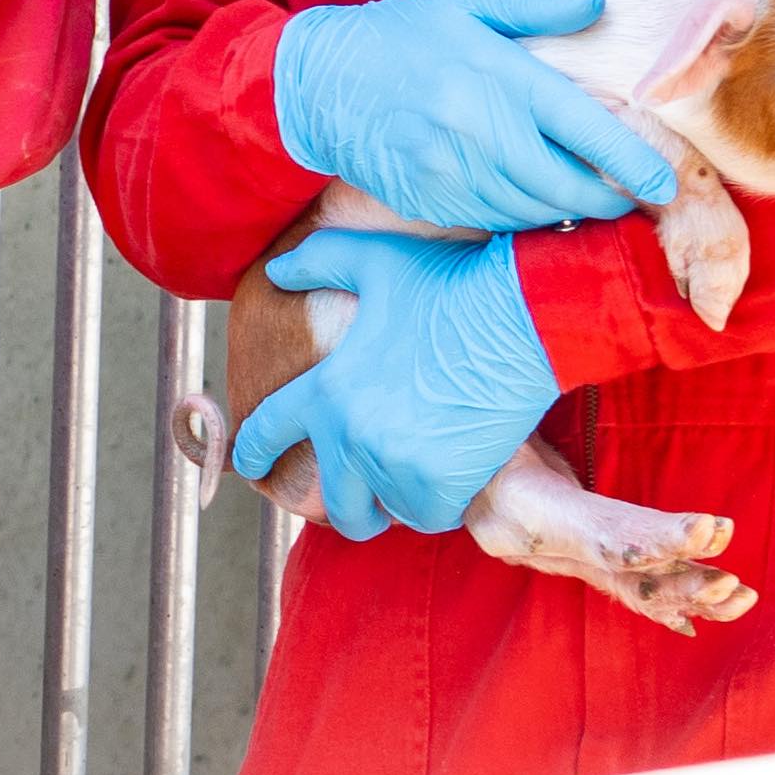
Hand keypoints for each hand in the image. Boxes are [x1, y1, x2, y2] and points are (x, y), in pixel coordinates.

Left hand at [233, 227, 558, 541]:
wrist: (521, 319)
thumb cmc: (451, 286)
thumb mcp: (374, 259)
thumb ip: (317, 261)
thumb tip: (275, 272)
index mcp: (327, 390)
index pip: (268, 432)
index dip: (254, 452)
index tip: (252, 467)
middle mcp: (351, 436)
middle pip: (335, 501)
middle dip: (347, 508)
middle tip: (363, 507)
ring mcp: (396, 466)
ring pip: (389, 509)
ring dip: (400, 499)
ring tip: (419, 478)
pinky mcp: (442, 486)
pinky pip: (430, 515)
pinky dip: (440, 504)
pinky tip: (454, 477)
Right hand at [272, 0, 677, 233]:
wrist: (317, 82)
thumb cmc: (401, 33)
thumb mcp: (467, 0)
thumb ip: (538, 4)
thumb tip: (599, 3)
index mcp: (496, 76)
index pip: (583, 128)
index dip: (632, 162)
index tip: (666, 182)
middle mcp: (476, 129)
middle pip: (566, 185)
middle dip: (608, 199)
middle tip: (632, 197)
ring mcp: (450, 171)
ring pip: (532, 210)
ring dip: (569, 211)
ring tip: (591, 200)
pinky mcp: (428, 200)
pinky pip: (494, 220)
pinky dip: (525, 218)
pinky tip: (537, 202)